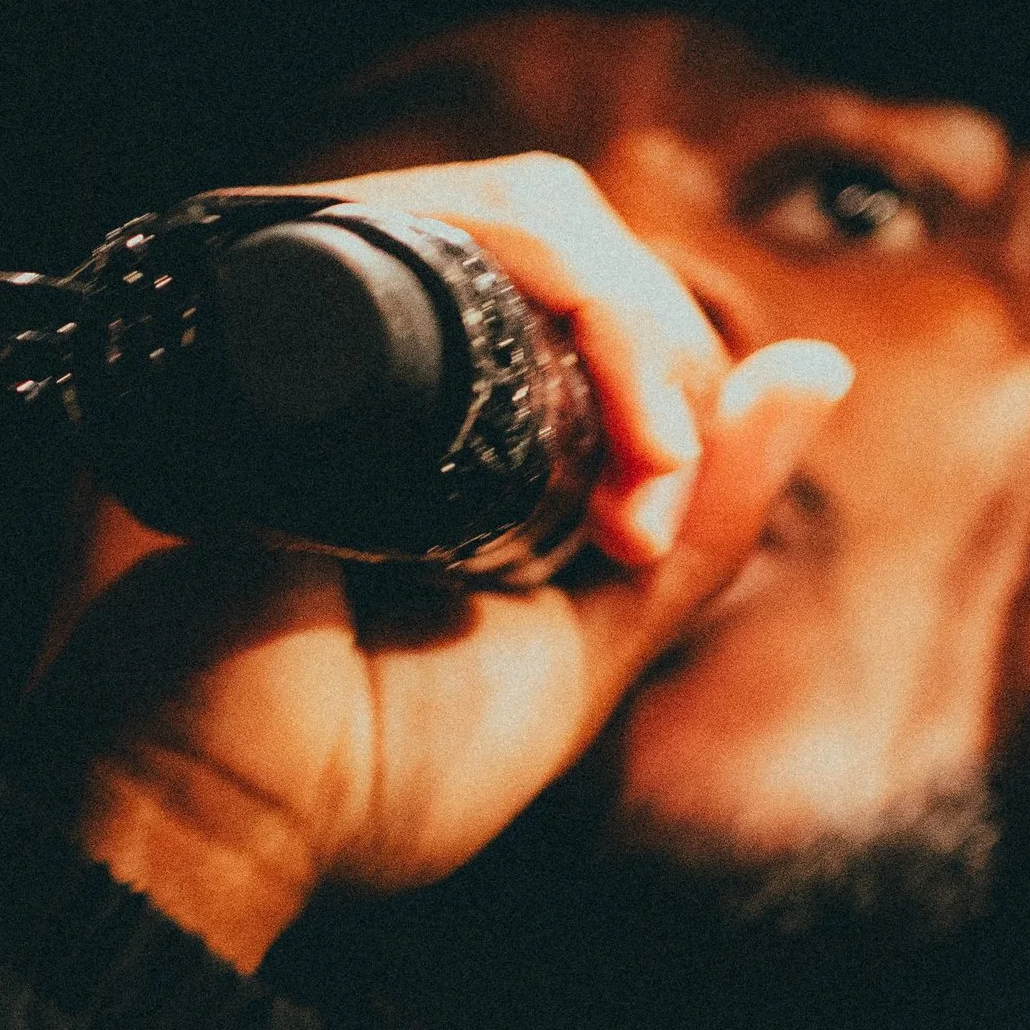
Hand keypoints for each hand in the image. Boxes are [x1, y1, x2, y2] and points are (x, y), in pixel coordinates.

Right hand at [14, 154, 853, 967]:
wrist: (208, 818)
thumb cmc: (370, 773)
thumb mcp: (582, 654)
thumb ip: (693, 529)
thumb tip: (821, 368)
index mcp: (450, 421)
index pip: (594, 296)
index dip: (662, 365)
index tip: (658, 511)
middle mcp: (380, 356)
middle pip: (561, 225)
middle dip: (655, 338)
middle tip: (652, 492)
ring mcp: (317, 330)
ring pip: (513, 212)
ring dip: (619, 322)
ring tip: (633, 475)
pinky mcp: (263, 321)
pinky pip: (426, 234)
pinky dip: (547, 292)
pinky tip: (593, 428)